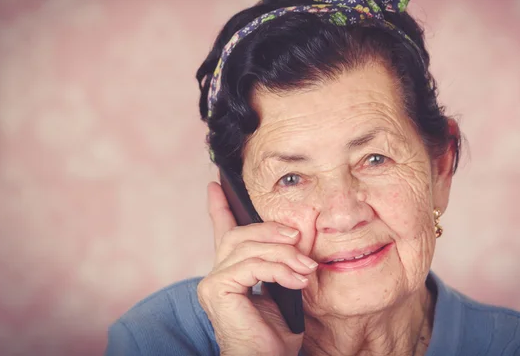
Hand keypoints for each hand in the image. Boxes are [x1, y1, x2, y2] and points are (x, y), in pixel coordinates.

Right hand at [197, 182, 316, 355]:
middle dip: (271, 231)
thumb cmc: (275, 335)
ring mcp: (213, 281)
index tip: (216, 184)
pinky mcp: (216, 289)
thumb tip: (299, 234)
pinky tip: (297, 280)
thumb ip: (282, 262)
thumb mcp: (285, 289)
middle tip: (298, 238)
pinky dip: (279, 269)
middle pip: (240, 234)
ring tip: (307, 268)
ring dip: (284, 255)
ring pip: (249, 247)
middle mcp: (216, 274)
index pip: (222, 232)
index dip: (219, 207)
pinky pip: (252, 265)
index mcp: (231, 273)